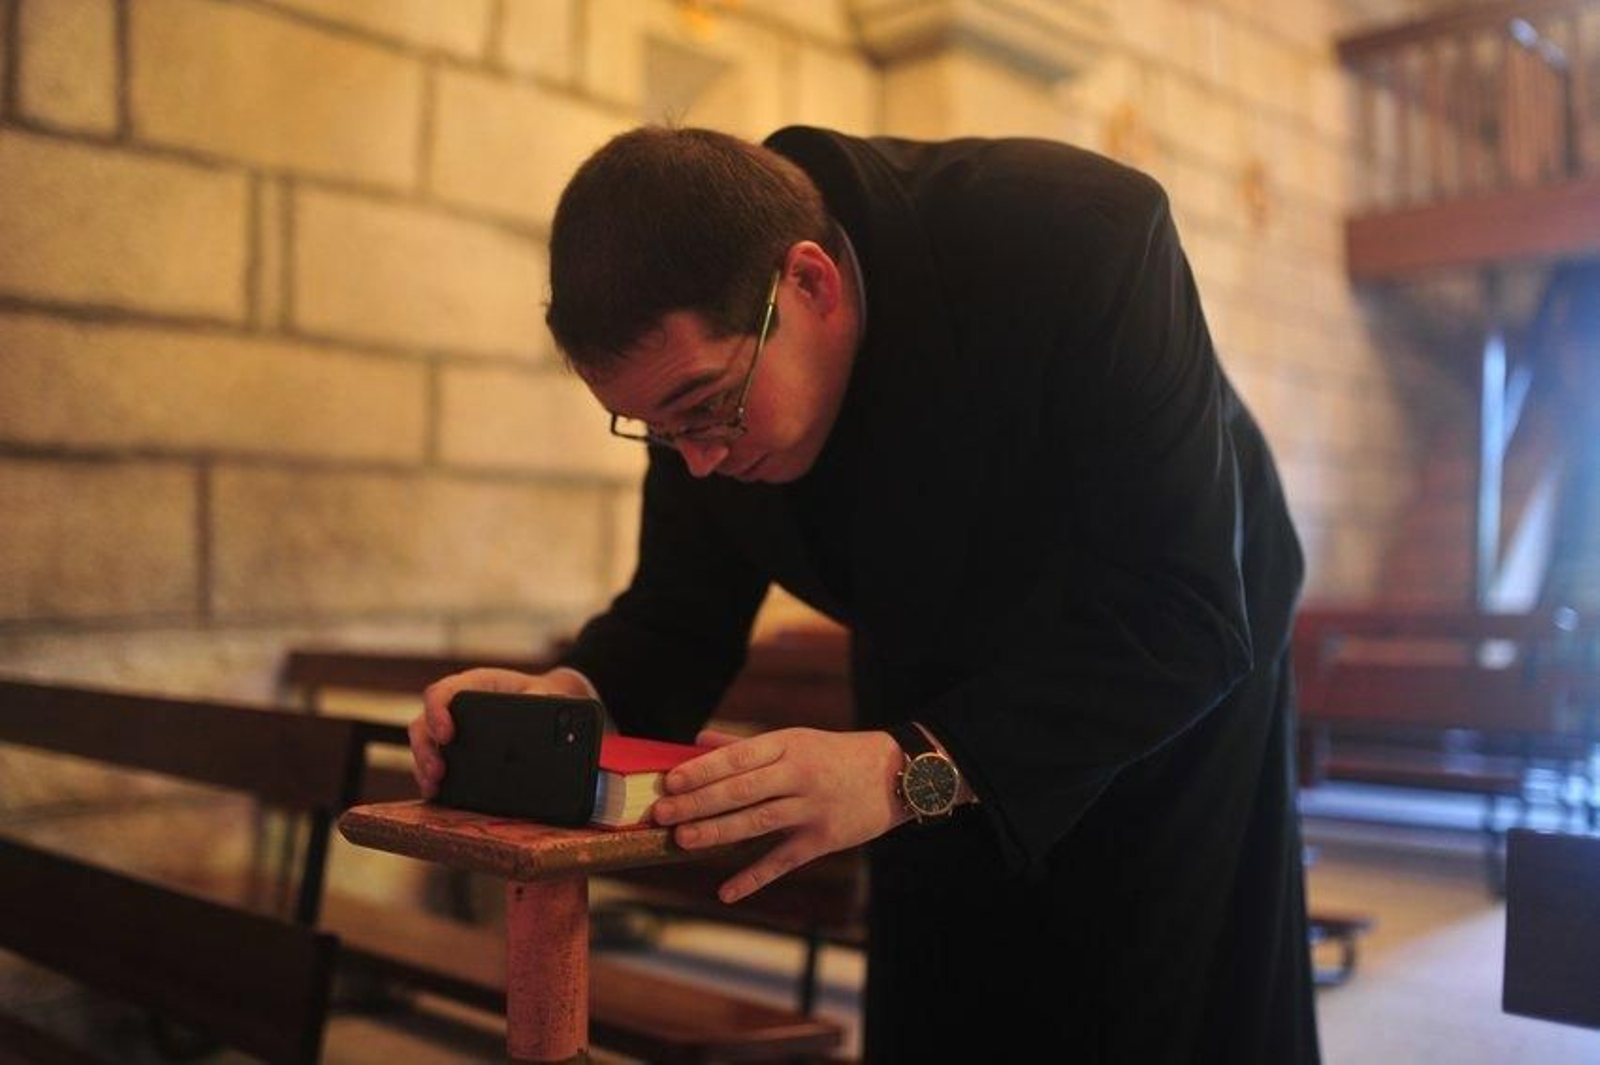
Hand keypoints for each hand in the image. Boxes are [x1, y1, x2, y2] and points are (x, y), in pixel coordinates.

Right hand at [409, 667, 593, 798]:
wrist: (539, 702)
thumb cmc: (534, 693)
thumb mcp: (540, 692)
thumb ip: (541, 697)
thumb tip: (545, 707)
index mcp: (470, 685)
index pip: (441, 693)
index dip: (437, 712)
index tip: (447, 735)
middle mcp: (453, 706)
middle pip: (424, 723)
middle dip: (425, 749)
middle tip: (438, 770)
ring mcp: (449, 727)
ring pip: (423, 744)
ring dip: (423, 766)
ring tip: (434, 786)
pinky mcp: (452, 748)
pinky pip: (432, 760)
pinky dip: (430, 778)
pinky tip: (436, 792)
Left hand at [650, 727, 908, 903]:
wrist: (896, 774)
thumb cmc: (835, 755)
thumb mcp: (796, 740)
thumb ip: (746, 744)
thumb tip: (698, 741)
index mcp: (789, 745)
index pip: (738, 758)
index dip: (702, 770)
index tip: (670, 780)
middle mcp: (799, 775)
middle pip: (742, 790)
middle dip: (698, 802)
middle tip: (662, 813)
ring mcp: (812, 809)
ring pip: (758, 822)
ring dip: (717, 832)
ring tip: (682, 840)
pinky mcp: (823, 839)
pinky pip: (783, 861)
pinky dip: (754, 878)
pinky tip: (726, 891)